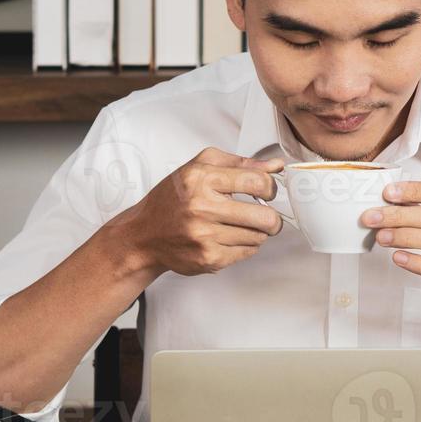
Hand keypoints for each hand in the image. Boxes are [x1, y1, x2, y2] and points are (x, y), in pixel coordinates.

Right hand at [111, 147, 284, 276]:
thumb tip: (276, 166)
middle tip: (266, 216)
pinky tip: (229, 238)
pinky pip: (247, 252)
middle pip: (265, 217)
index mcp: (202, 179)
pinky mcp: (208, 258)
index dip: (270, 188)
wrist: (144, 234)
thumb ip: (240, 163)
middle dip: (273, 218)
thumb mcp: (200, 167)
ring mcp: (205, 236)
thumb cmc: (173, 198)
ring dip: (256, 232)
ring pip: (258, 237)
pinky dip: (245, 245)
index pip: (258, 182)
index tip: (267, 192)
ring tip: (240, 226)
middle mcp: (202, 207)